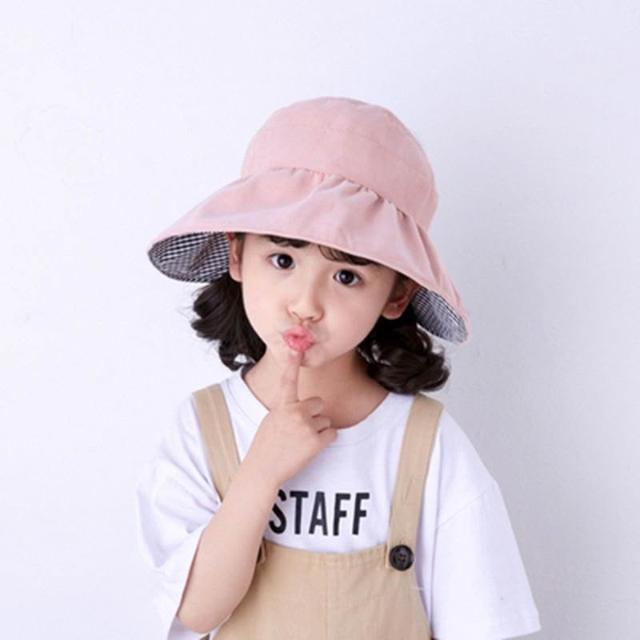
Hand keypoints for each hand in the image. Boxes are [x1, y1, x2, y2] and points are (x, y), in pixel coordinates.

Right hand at [244, 347, 336, 488]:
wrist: (263, 470)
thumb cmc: (266, 446)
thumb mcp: (271, 419)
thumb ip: (285, 408)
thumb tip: (300, 404)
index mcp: (282, 406)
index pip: (288, 381)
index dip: (292, 364)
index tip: (295, 349)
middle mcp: (295, 412)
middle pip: (319, 403)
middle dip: (315, 414)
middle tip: (301, 429)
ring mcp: (306, 426)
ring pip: (325, 420)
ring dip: (318, 430)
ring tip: (302, 441)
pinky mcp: (315, 441)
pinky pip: (332, 433)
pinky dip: (325, 440)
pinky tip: (310, 447)